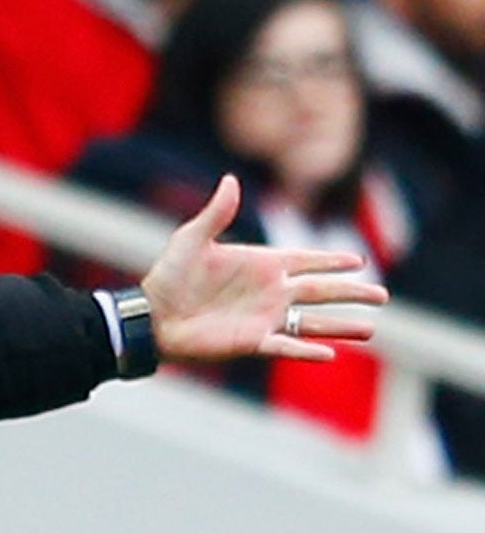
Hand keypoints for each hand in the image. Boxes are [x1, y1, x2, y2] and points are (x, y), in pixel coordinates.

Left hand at [140, 175, 387, 363]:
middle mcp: (270, 292)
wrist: (149, 317)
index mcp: (262, 264)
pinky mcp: (252, 342)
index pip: (307, 260)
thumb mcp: (191, 239)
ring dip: (341, 325)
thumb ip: (217, 213)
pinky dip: (307, 350)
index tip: (359, 260)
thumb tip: (231, 179)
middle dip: (352, 293)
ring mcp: (264, 318)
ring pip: (312, 322)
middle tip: (382, 295)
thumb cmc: (167, 278)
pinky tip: (329, 353)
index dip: (332, 260)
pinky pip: (286, 346)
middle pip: (321, 292)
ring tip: (371, 329)